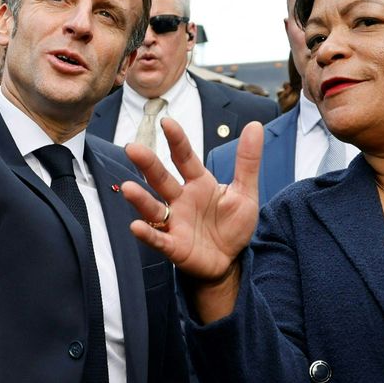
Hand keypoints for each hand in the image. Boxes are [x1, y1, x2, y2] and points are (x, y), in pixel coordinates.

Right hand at [120, 118, 262, 283]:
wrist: (232, 260)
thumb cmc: (232, 225)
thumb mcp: (245, 192)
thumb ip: (247, 161)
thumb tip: (255, 125)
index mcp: (198, 183)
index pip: (184, 157)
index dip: (176, 140)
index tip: (167, 121)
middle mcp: (181, 199)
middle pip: (161, 178)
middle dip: (147, 164)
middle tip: (132, 148)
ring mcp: (175, 222)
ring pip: (154, 208)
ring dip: (141, 199)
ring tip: (128, 188)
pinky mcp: (174, 246)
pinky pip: (158, 239)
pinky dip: (147, 233)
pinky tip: (136, 226)